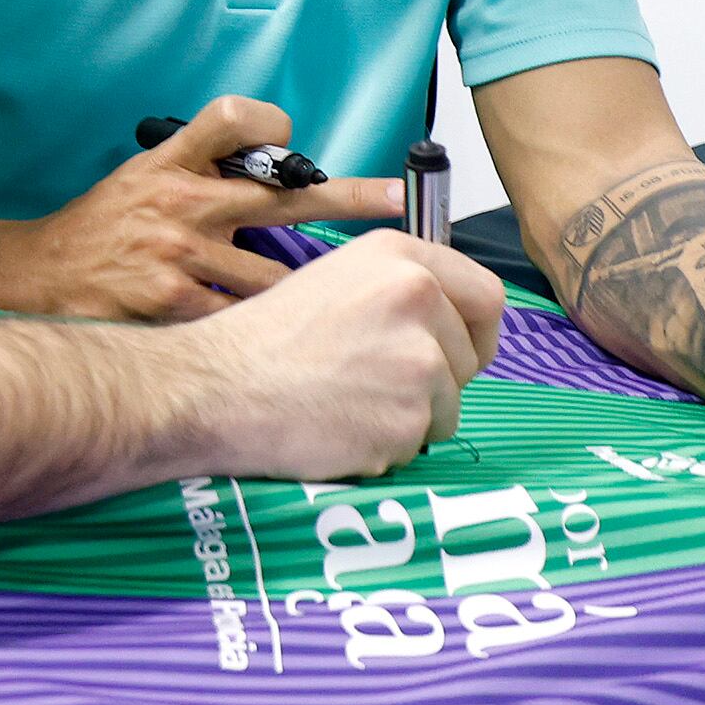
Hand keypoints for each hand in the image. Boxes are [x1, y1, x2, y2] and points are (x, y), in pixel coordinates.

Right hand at [0, 96, 401, 320]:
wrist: (30, 275)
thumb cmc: (95, 230)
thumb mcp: (141, 175)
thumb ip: (201, 168)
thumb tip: (272, 172)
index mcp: (176, 164)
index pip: (238, 120)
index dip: (276, 127)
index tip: (301, 146)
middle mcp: (183, 201)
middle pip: (284, 193)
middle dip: (350, 198)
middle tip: (398, 201)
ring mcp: (179, 254)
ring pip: (275, 275)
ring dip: (312, 299)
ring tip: (346, 318)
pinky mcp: (171, 304)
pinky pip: (239, 323)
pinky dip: (264, 341)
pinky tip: (279, 357)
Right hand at [168, 229, 504, 479]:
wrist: (217, 388)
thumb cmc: (265, 341)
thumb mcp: (337, 280)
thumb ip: (400, 290)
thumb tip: (450, 322)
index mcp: (401, 258)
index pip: (486, 295)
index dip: (475, 330)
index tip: (461, 349)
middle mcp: (418, 298)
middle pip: (470, 357)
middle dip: (437, 380)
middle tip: (374, 383)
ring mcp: (418, 361)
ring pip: (448, 406)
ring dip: (410, 416)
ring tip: (348, 403)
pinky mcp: (408, 418)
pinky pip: (419, 443)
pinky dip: (386, 446)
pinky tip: (340, 427)